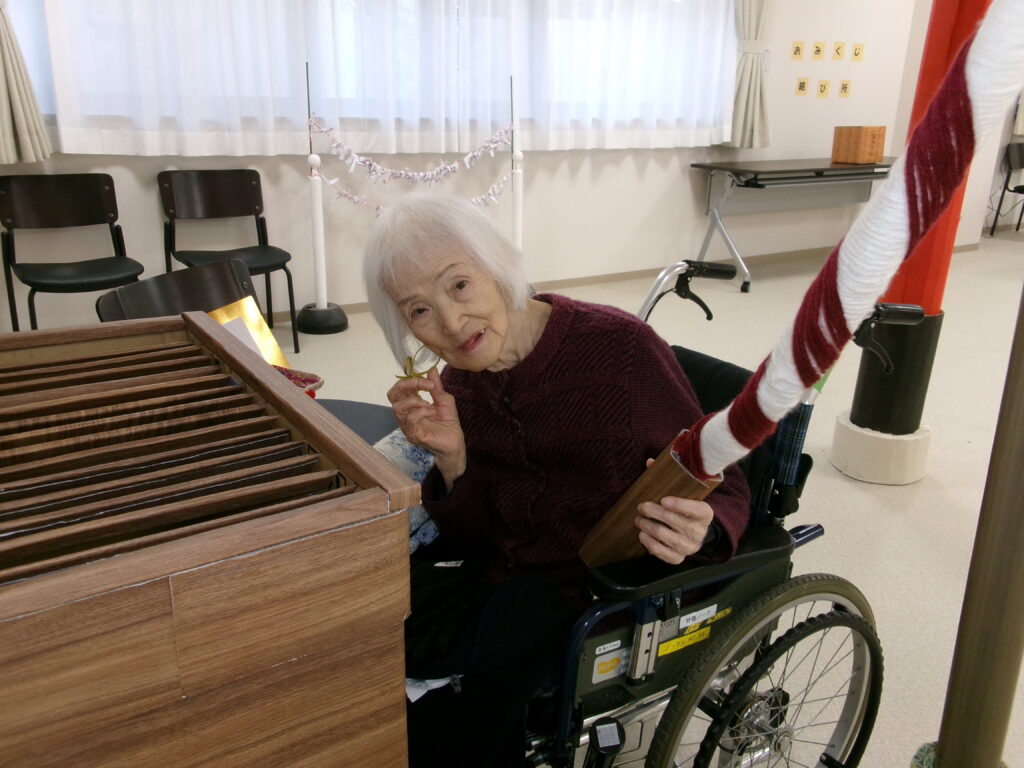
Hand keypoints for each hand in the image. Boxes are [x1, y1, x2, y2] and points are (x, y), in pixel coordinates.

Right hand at [387, 367, 465, 487]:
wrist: (455, 442)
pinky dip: (422, 411)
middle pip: (392, 395)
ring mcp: (406, 425)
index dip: (412, 380)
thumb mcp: (444, 399)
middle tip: (425, 386)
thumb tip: (431, 368)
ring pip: (398, 407)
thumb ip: (435, 386)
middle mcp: (405, 414)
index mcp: (410, 403)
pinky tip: (432, 412)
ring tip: (429, 404)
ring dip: (415, 400)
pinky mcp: (412, 434)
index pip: (400, 388)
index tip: (430, 382)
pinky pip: (410, 419)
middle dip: (407, 385)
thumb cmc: (448, 423)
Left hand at [634, 459, 713, 563]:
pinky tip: (642, 534)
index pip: (696, 509)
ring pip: (664, 535)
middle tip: (641, 506)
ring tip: (638, 519)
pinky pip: (661, 552)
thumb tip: (650, 462)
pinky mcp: (679, 558)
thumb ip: (669, 479)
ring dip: (647, 526)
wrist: (696, 534)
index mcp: (705, 513)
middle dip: (654, 512)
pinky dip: (649, 543)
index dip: (680, 505)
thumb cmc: (686, 510)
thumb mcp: (685, 495)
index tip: (664, 499)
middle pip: (674, 521)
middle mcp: (699, 531)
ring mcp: (689, 546)